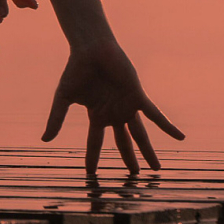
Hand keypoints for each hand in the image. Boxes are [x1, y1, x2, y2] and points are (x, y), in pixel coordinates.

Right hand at [41, 37, 184, 176]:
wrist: (90, 49)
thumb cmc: (76, 69)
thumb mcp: (63, 98)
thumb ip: (56, 119)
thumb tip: (44, 141)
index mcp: (97, 115)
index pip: (95, 142)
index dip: (92, 158)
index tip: (91, 173)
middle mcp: (114, 113)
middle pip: (123, 142)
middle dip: (129, 159)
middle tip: (135, 175)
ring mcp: (127, 106)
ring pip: (140, 135)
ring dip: (148, 151)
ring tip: (156, 168)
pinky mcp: (137, 96)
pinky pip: (156, 115)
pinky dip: (167, 127)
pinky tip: (180, 137)